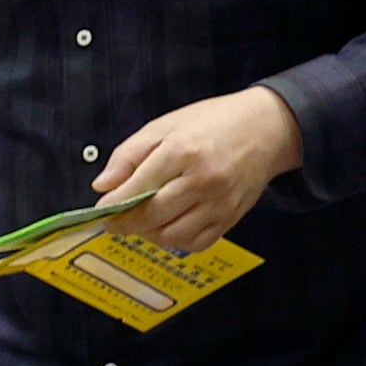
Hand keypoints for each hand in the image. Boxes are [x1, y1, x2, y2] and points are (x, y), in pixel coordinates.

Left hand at [95, 88, 304, 251]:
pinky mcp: (230, 218)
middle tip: (114, 222)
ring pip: (171, 235)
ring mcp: (219, 202)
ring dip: (149, 234)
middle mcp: (202, 180)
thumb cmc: (214, 123)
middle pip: (152, 216)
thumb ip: (129, 155)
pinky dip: (176, 240)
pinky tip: (169, 225)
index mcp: (182, 151)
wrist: (266, 129)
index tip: (99, 212)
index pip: (137, 188)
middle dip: (126, 223)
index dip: (112, 206)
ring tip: (143, 220)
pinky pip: (196, 243)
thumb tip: (103, 186)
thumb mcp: (165, 125)